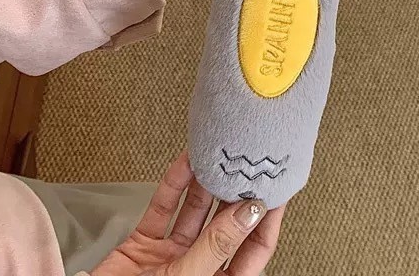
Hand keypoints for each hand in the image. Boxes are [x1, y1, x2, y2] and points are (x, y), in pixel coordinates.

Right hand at [91, 151, 284, 275]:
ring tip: (219, 154)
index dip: (266, 219)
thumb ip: (216, 245)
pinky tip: (186, 162)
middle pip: (225, 226)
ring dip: (205, 183)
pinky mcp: (143, 246)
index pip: (254, 250)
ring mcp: (170, 258)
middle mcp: (197, 270)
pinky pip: (163, 209)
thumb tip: (249, 212)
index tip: (276, 189)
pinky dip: (174, 185)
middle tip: (247, 162)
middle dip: (235, 194)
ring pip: (194, 213)